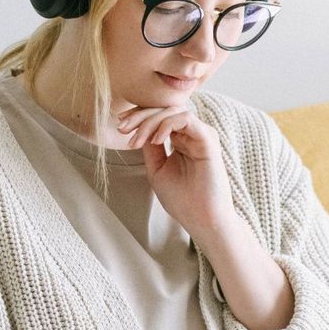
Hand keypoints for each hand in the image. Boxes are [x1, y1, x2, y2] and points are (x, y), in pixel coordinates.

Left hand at [117, 105, 235, 241]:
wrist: (201, 219)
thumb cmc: (182, 200)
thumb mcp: (157, 169)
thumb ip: (150, 148)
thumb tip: (138, 127)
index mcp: (182, 140)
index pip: (160, 117)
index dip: (139, 117)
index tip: (120, 126)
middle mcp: (192, 134)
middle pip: (165, 109)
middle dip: (140, 115)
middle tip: (122, 128)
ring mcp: (201, 135)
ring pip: (173, 111)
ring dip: (150, 121)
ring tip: (136, 140)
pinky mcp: (208, 139)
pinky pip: (186, 119)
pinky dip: (166, 125)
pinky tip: (155, 140)